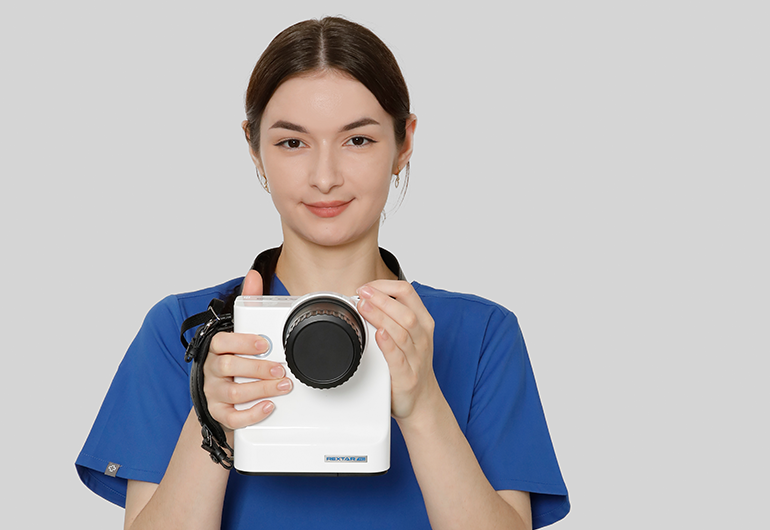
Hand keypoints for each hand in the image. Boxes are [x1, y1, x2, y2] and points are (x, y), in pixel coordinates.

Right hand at [203, 270, 292, 430]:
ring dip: (261, 389)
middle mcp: (212, 370)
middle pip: (230, 367)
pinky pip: (232, 417)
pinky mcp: (219, 413)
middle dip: (258, 368)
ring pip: (234, 392)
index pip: (222, 342)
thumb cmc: (234, 359)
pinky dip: (251, 414)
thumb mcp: (240, 331)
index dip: (242, 342)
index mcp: (216, 348)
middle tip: (281, 369)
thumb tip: (253, 275)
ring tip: (283, 386)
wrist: (220, 393)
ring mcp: (213, 392)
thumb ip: (248, 303)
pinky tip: (268, 407)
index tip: (264, 343)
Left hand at [356, 280, 440, 421]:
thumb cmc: (412, 366)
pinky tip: (378, 335)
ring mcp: (416, 358)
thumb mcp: (410, 336)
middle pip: (405, 311)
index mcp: (423, 324)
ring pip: (401, 331)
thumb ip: (393, 317)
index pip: (408, 293)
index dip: (386, 285)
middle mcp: (422, 338)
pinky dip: (388, 345)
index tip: (367, 286)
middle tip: (362, 292)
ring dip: (380, 316)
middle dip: (381, 298)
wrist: (422, 402)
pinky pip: (398, 358)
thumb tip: (365, 298)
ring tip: (363, 307)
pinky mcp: (406, 377)